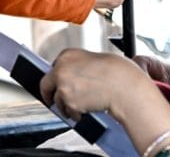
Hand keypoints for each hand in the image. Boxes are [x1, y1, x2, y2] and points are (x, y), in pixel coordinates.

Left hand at [41, 49, 169, 153]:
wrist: (125, 86)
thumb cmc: (118, 72)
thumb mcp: (94, 60)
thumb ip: (79, 66)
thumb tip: (75, 76)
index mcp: (68, 54)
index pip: (53, 67)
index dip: (57, 78)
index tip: (59, 83)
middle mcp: (61, 68)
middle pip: (45, 84)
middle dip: (50, 94)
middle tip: (52, 100)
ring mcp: (63, 86)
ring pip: (57, 101)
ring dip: (65, 106)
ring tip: (80, 106)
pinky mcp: (69, 102)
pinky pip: (68, 112)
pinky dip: (75, 114)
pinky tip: (85, 111)